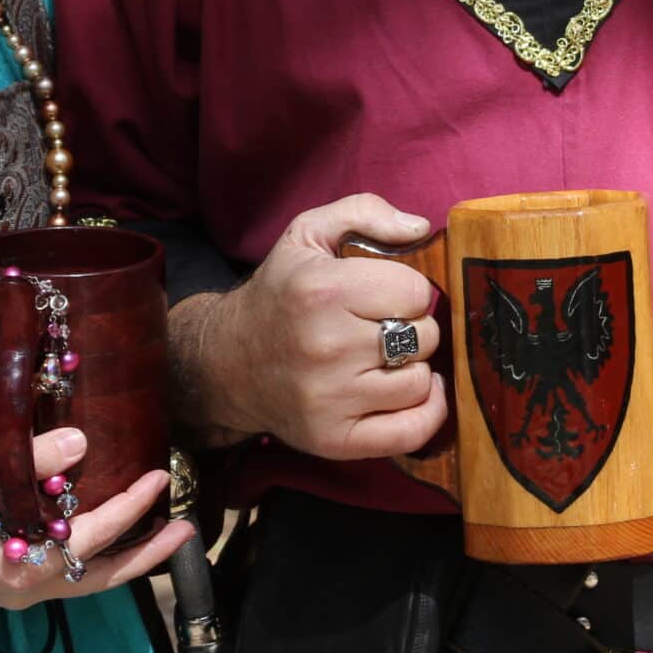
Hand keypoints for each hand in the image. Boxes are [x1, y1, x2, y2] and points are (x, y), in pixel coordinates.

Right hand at [0, 428, 192, 606]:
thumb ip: (29, 461)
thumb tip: (83, 442)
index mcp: (19, 572)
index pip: (90, 538)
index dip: (129, 508)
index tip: (158, 479)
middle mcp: (23, 589)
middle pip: (99, 577)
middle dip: (145, 555)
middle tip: (188, 531)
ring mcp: (14, 586)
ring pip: (83, 577)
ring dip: (122, 555)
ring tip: (159, 531)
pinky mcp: (5, 575)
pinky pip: (64, 568)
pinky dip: (92, 551)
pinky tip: (104, 528)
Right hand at [182, 194, 445, 457]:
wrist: (226, 363)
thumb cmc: (278, 293)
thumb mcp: (307, 234)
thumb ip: (364, 212)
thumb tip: (420, 228)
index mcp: (322, 291)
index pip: (416, 291)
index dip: (408, 289)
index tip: (386, 294)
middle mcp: (326, 346)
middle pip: (423, 336)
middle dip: (411, 327)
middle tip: (381, 326)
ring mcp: (329, 399)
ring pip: (420, 382)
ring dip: (411, 368)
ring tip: (383, 359)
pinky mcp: (333, 440)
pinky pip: (411, 432)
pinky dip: (426, 414)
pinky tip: (413, 392)